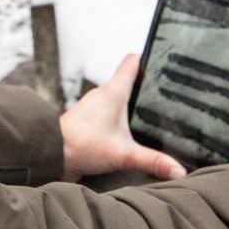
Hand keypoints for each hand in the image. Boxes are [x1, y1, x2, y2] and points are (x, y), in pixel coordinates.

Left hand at [59, 54, 186, 181]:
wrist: (49, 155)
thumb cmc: (80, 146)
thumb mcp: (124, 155)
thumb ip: (153, 161)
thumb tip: (178, 170)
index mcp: (113, 91)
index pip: (133, 62)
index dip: (149, 58)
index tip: (165, 60)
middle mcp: (103, 94)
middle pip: (129, 80)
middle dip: (147, 87)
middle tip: (167, 94)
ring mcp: (94, 107)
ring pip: (118, 98)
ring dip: (132, 105)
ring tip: (152, 114)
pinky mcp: (88, 121)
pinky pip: (109, 113)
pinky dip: (119, 119)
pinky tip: (129, 132)